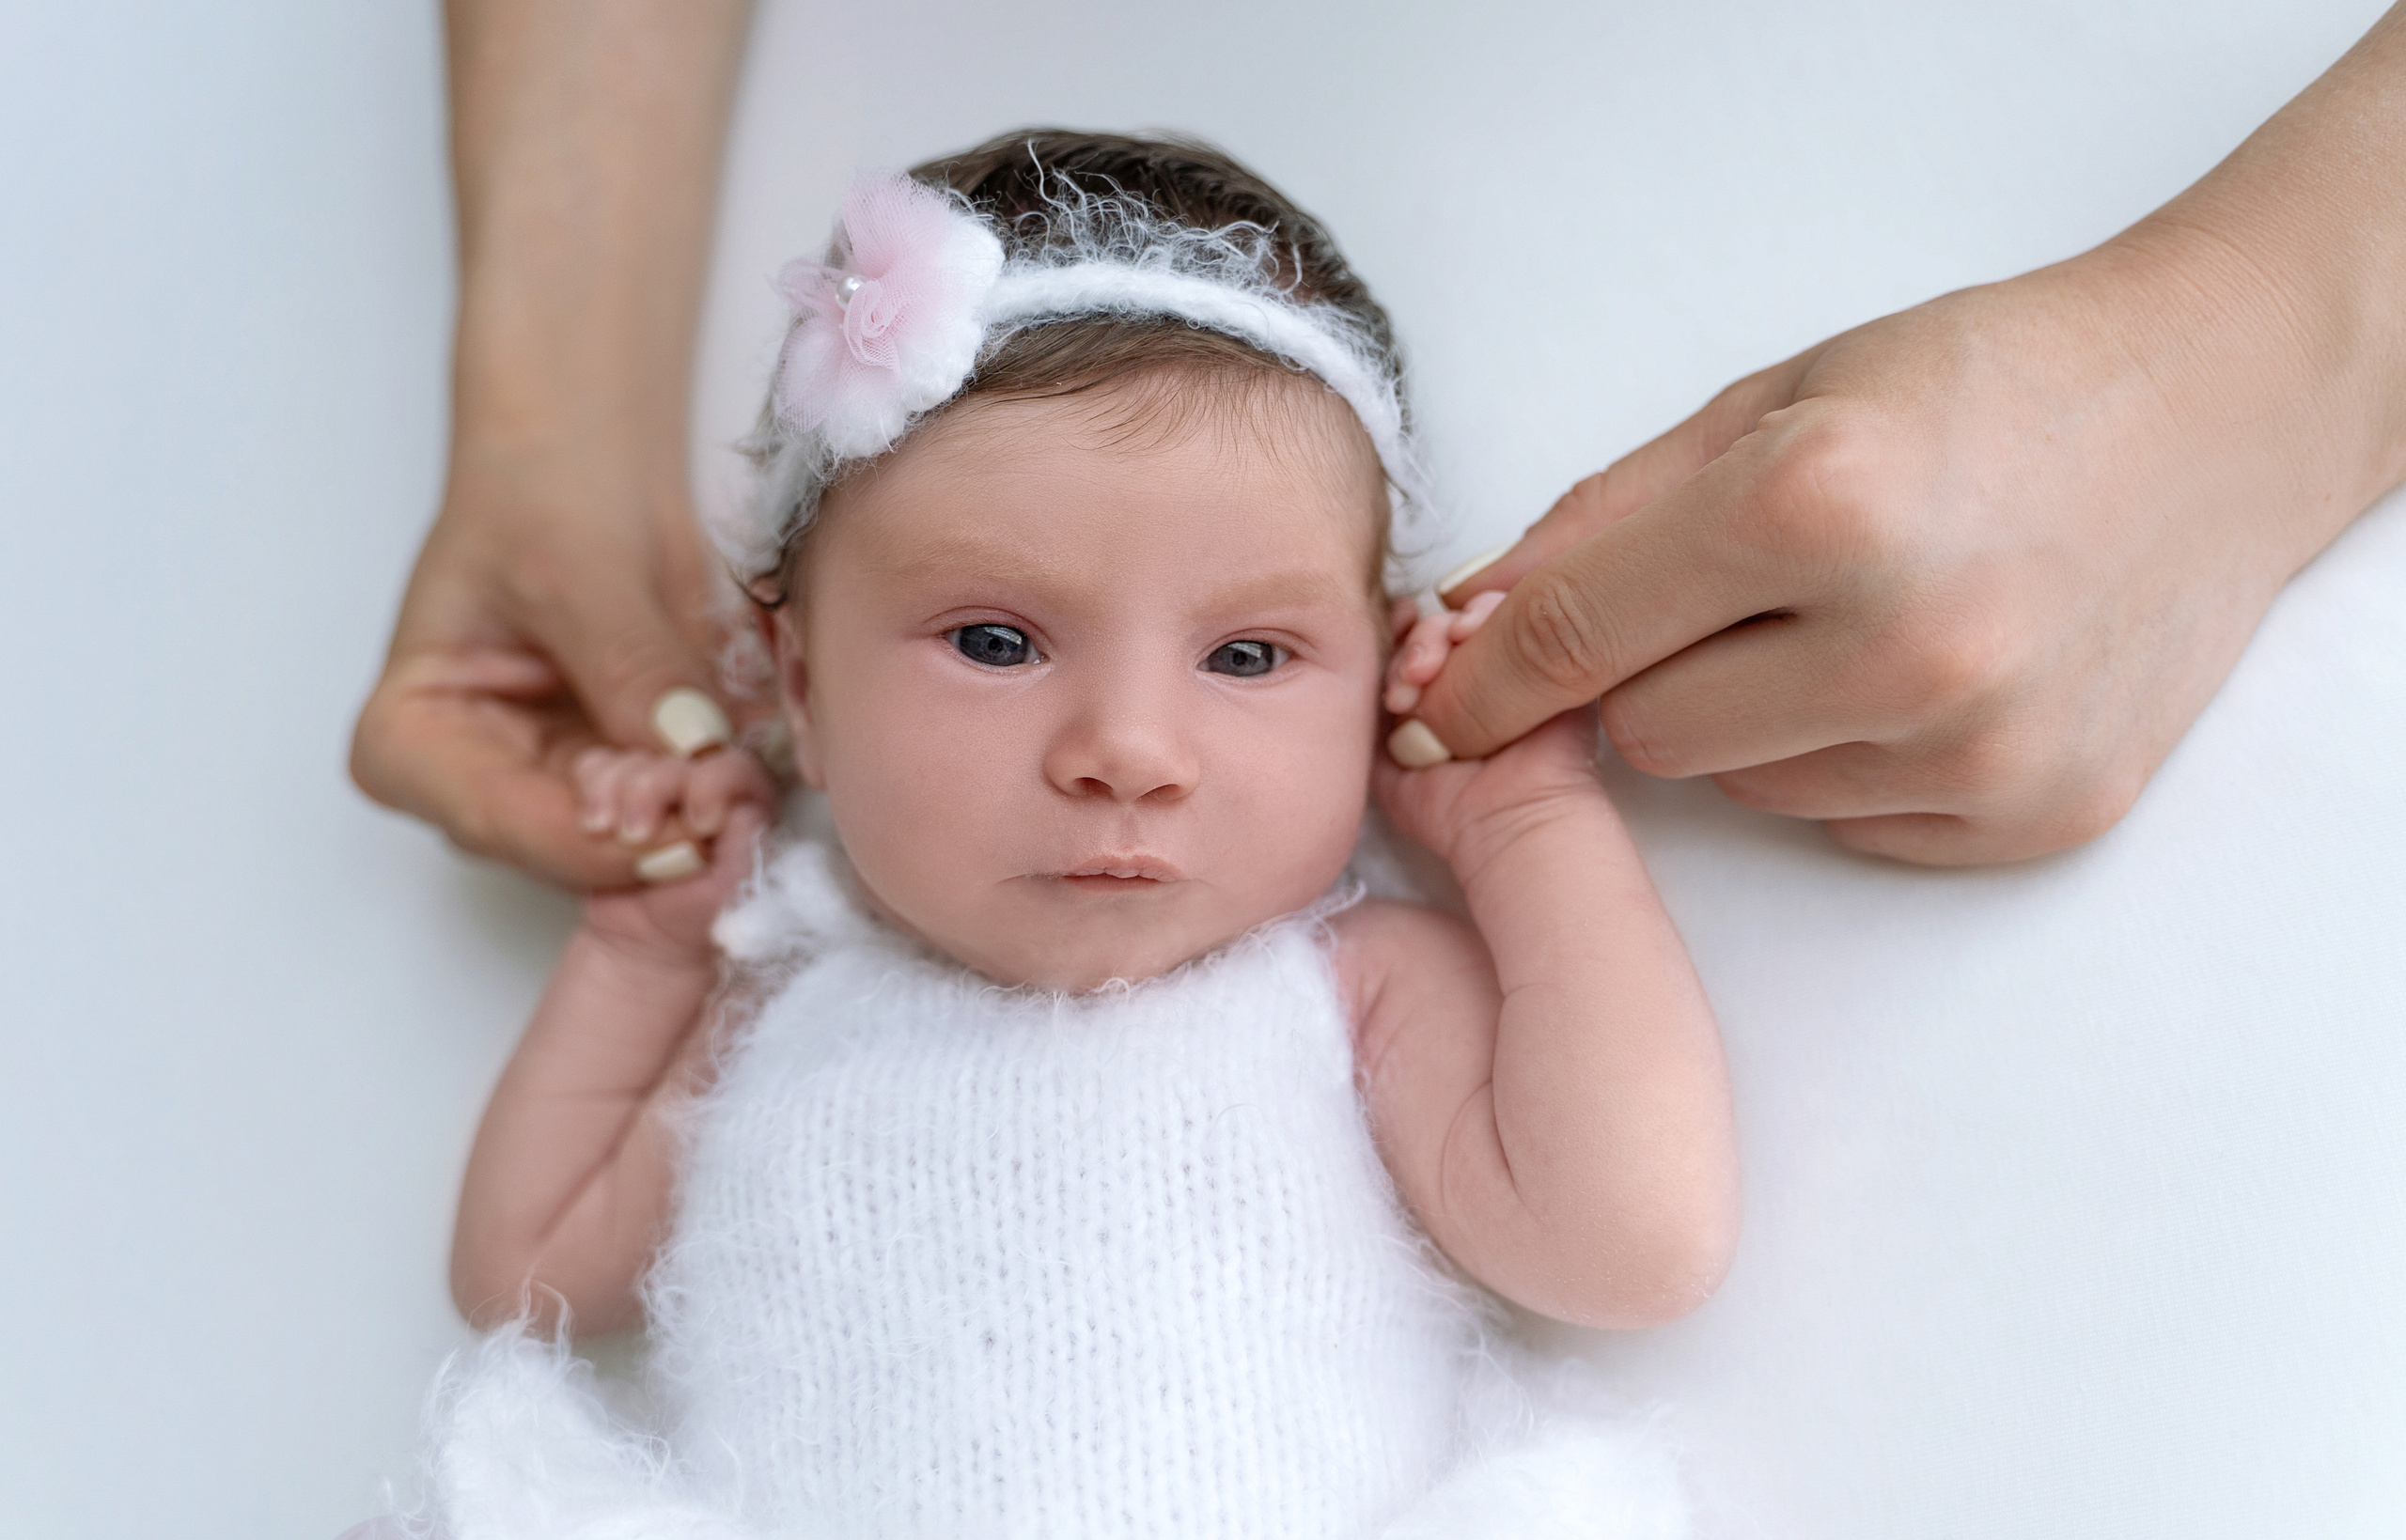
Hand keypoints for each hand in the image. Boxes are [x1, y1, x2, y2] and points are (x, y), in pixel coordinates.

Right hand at [350, 462, 750, 889]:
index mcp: (408, 745)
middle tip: (737, 801)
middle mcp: (477, 786)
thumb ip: (629, 667)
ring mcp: (557, 786)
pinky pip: (679, 809)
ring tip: (750, 782)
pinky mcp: (627, 773)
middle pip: (572, 850)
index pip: (504, 822)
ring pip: (635, 844)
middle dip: (660, 835)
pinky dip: (723, 797)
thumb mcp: (578, 570)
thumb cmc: (542, 491)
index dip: (600, 840)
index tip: (683, 820)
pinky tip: (759, 777)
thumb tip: (690, 749)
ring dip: (701, 823)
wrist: (590, 456)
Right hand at [578, 747, 777, 957]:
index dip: (712, 785)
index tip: (698, 824)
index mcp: (745, 805)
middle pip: (675, 758)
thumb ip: (748, 844)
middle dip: (650, 791)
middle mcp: (703, 789)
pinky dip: (590, 789)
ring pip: (632, 760)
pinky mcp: (616, 794)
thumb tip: (740, 806)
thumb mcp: (736, 889)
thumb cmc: (701, 920)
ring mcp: (658, 790)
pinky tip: (594, 826)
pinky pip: (596, 767)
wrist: (648, 946)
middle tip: (637, 835)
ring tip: (610, 834)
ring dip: (615, 792)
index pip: (734, 768)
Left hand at [1397, 229, 2395, 864]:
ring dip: (1750, 718)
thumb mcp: (1773, 401)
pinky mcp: (2031, 814)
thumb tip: (1466, 624)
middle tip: (1723, 599)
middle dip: (1642, 675)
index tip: (1426, 713)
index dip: (1473, 685)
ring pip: (1737, 787)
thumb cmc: (1985, 384)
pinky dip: (1848, 760)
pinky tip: (1919, 675)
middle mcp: (1901, 640)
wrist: (2211, 419)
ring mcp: (1976, 743)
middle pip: (1642, 734)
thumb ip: (1605, 519)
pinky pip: (1846, 822)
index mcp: (1814, 504)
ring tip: (1852, 618)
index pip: (1568, 640)